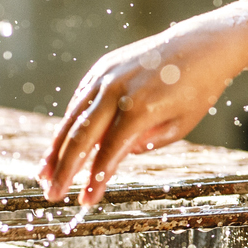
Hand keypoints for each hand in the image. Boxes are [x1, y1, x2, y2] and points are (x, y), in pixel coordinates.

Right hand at [38, 23, 246, 204]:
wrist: (203, 44)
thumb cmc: (198, 89)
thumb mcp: (180, 125)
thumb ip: (145, 144)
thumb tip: (112, 154)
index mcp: (140, 109)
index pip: (108, 153)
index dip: (94, 180)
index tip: (85, 203)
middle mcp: (117, 90)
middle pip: (81, 137)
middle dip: (63, 169)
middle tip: (51, 195)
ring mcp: (107, 75)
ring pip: (72, 117)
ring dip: (56, 148)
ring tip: (44, 174)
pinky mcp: (103, 67)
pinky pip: (80, 99)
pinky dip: (69, 122)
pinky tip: (61, 144)